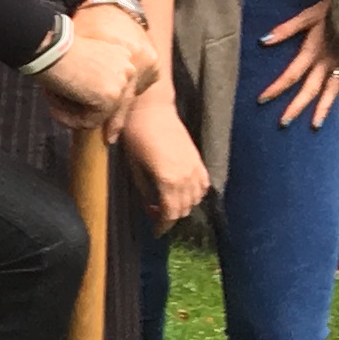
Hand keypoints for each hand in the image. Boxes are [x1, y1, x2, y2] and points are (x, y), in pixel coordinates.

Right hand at [37, 0, 156, 134]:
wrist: (49, 47)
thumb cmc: (56, 51)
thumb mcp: (83, 63)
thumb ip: (93, 80)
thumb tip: (90, 110)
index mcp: (123, 56)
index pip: (120, 91)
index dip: (109, 113)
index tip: (107, 133)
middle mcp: (129, 69)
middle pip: (115, 107)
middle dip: (92, 117)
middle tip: (79, 127)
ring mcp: (121, 84)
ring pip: (100, 115)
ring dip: (74, 114)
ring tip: (53, 105)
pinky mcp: (110, 97)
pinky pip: (89, 122)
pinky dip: (70, 118)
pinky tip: (55, 107)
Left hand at [119, 90, 208, 230]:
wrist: (151, 109)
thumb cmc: (136, 136)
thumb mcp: (134, 167)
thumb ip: (145, 191)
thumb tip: (150, 208)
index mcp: (168, 180)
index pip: (171, 214)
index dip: (163, 225)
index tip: (155, 231)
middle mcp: (186, 177)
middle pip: (184, 209)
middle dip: (170, 216)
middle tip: (155, 214)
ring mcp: (195, 167)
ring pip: (196, 199)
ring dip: (183, 205)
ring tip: (166, 202)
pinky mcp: (198, 159)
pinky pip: (204, 184)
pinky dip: (195, 193)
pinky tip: (182, 190)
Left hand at [256, 0, 338, 129]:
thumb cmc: (333, 8)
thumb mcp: (308, 14)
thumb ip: (287, 29)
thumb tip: (263, 40)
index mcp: (314, 50)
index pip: (291, 74)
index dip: (276, 87)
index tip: (262, 100)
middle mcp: (328, 62)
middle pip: (310, 89)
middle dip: (296, 107)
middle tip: (283, 124)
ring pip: (331, 92)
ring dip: (322, 110)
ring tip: (314, 127)